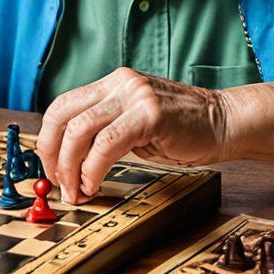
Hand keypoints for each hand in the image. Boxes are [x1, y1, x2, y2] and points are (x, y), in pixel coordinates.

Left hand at [36, 67, 227, 203]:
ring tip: (77, 190)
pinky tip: (95, 184)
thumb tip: (68, 159)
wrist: (226, 122)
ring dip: (70, 167)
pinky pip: (107, 144)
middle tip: (59, 185)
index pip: (62, 107)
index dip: (47, 140)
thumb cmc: (182, 130)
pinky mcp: (149, 115)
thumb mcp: (135, 121)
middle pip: (64, 117)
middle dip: (52, 156)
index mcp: (111, 83)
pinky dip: (93, 169)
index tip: (50, 169)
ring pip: (80, 130)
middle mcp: (119, 83)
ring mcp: (134, 96)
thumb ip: (105, 130)